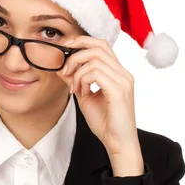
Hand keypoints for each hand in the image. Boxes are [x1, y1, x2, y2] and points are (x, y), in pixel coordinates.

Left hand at [56, 36, 138, 155]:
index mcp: (117, 73)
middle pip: (98, 46)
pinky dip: (83, 80)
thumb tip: (61, 67)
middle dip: (75, 54)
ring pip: (94, 59)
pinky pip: (96, 73)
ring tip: (75, 89)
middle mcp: (123, 73)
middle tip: (65, 71)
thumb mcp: (85, 96)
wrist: (118, 143)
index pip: (101, 45)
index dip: (81, 42)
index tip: (65, 50)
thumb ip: (76, 80)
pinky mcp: (119, 90)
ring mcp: (123, 80)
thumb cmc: (105, 122)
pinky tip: (82, 93)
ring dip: (77, 72)